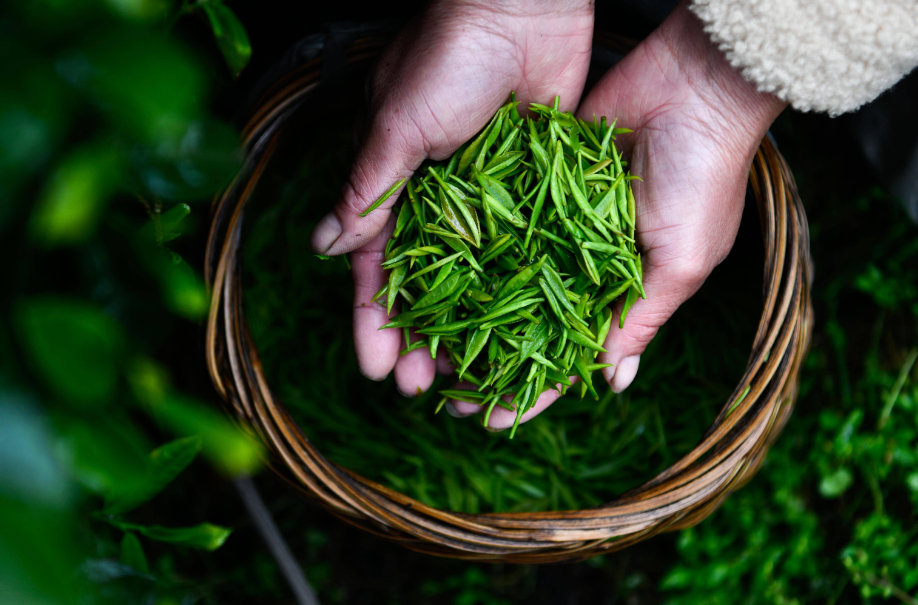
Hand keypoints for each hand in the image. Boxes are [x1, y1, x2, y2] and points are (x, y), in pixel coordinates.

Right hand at [310, 0, 594, 394]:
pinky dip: (513, 290)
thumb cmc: (452, 56)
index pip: (377, 266)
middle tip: (418, 388)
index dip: (374, 318)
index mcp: (395, 180)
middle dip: (416, 336)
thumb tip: (324, 247)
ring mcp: (486, 197)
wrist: (526, 6)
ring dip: (464, 326)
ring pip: (471, 278)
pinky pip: (518, 250)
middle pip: (424, 283)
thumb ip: (369, 190)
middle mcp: (437, 196)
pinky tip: (517, 330)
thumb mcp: (399, 125)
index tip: (374, 366)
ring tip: (464, 376)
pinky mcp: (530, 189)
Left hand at [450, 1, 786, 428]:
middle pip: (524, 322)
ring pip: (501, 278)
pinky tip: (434, 277)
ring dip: (468, 312)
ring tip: (427, 347)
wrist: (692, 85)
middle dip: (488, 360)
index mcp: (618, 290)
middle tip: (445, 391)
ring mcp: (555, 225)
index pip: (567, 354)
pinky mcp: (534, 184)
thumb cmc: (703, 178)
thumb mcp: (680, 261)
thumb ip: (640, 319)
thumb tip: (612, 384)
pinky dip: (469, 249)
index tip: (493, 421)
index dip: (533, 389)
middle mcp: (580, 263)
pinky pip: (497, 223)